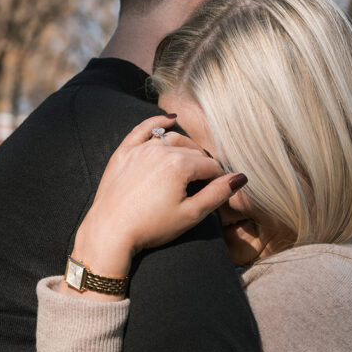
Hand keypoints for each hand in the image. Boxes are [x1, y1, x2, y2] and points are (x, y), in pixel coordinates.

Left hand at [70, 115, 245, 281]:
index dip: (218, 180)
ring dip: (185, 147)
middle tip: (203, 183)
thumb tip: (240, 178)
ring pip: (172, 138)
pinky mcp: (124, 152)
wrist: (110, 232)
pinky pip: (143, 129)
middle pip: (193, 151)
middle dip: (202, 165)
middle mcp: (161, 150)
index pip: (210, 166)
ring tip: (191, 162)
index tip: (217, 192)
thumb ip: (217, 194)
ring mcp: (140, 149)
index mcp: (180, 165)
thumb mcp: (191, 215)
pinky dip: (157, 122)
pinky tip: (170, 119)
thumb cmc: (152, 227)